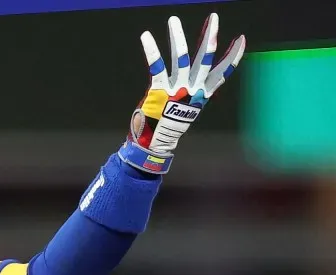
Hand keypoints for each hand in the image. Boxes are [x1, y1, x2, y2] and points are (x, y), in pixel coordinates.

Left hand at [118, 13, 245, 174]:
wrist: (156, 144)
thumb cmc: (168, 125)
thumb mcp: (186, 108)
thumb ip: (191, 93)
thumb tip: (194, 83)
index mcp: (202, 94)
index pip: (222, 72)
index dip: (233, 56)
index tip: (241, 39)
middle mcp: (193, 89)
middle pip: (205, 58)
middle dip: (211, 36)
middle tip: (214, 17)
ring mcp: (177, 88)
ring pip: (182, 57)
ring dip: (178, 37)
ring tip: (173, 20)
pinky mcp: (160, 90)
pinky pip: (157, 65)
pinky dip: (151, 49)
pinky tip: (146, 36)